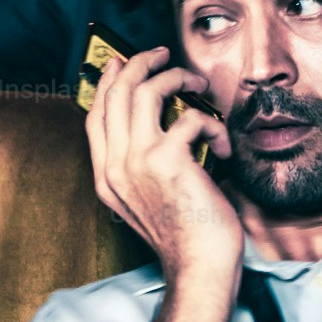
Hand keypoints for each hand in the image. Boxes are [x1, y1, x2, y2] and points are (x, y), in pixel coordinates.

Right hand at [83, 44, 239, 282]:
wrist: (200, 267)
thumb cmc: (186, 237)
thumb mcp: (150, 201)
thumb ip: (142, 166)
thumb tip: (157, 125)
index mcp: (106, 178)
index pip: (96, 116)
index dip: (108, 83)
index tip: (122, 62)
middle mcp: (114, 166)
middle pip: (116, 93)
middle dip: (140, 63)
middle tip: (163, 54)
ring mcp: (137, 161)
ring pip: (146, 90)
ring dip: (177, 77)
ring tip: (200, 84)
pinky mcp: (167, 159)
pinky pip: (190, 117)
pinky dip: (214, 126)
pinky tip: (225, 149)